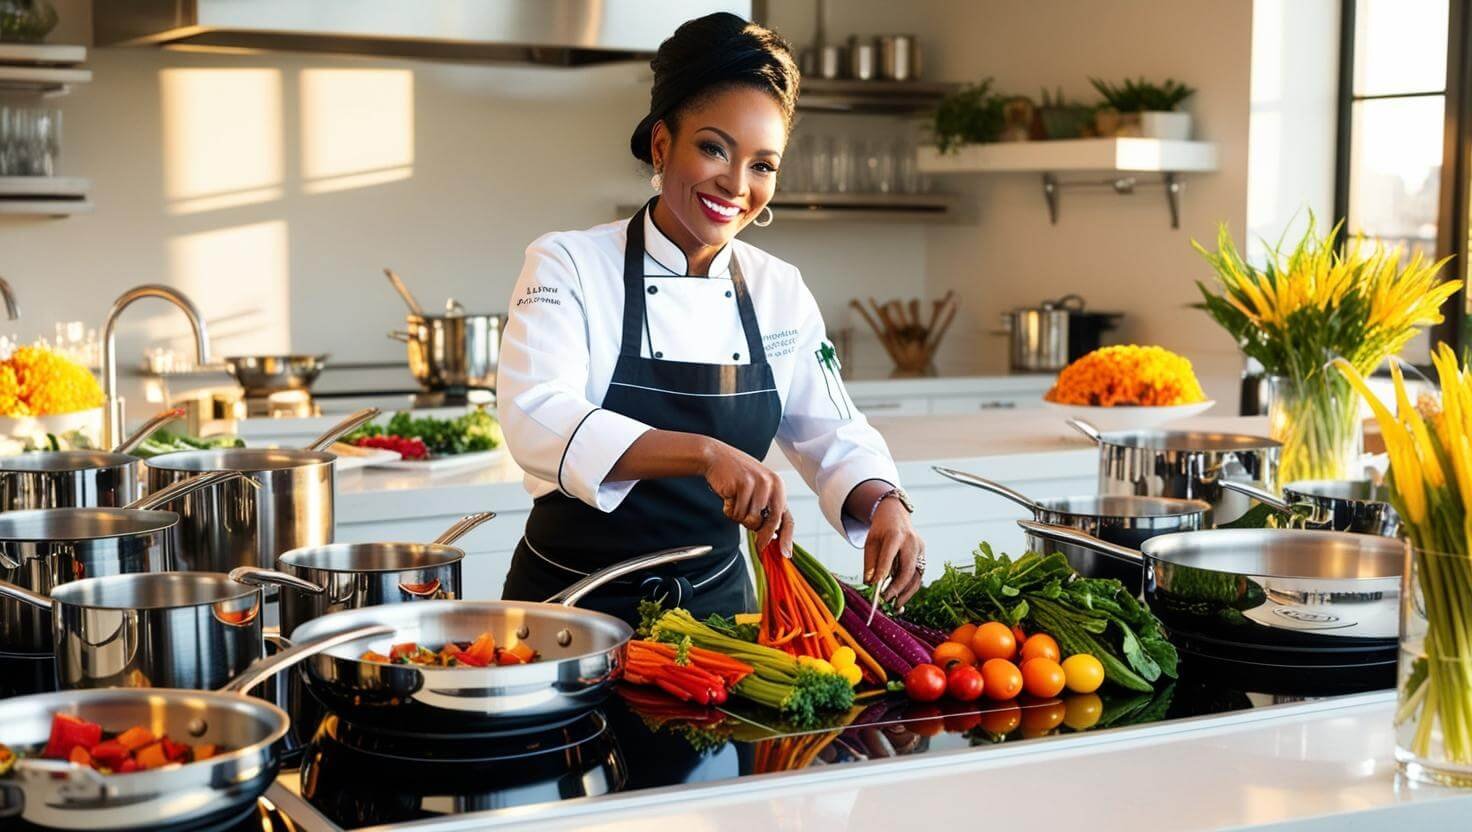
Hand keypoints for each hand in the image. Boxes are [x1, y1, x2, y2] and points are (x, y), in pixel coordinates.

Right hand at [700, 439, 793, 554]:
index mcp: (778, 486)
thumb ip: (766, 509)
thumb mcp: (757, 490)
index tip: (785, 553)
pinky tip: (728, 496)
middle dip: (762, 535)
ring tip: (735, 502)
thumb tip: (772, 536)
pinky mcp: (743, 485)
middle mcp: (772, 484)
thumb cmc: (736, 476)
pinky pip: (737, 512)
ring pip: (750, 519)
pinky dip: (729, 509)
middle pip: (771, 522)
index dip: (786, 537)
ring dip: (739, 516)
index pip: (787, 517)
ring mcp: (758, 483)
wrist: (716, 457)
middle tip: (757, 543)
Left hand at [863, 498, 924, 605]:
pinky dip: (910, 588)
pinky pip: (918, 575)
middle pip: (907, 569)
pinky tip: (902, 598)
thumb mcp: (870, 542)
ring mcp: (920, 549)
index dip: (883, 573)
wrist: (896, 515)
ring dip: (906, 593)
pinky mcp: (923, 555)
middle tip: (886, 600)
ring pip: (916, 576)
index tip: (875, 588)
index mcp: (895, 535)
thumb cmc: (881, 530)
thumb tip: (870, 584)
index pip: (889, 556)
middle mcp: (912, 542)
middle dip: (897, 588)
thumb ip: (870, 563)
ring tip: (896, 606)